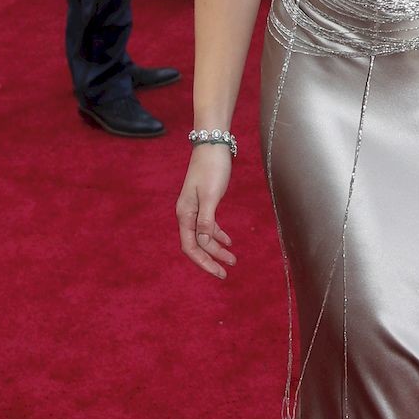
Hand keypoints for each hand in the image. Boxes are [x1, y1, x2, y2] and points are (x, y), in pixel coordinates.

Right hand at [176, 148, 237, 277]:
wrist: (213, 146)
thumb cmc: (212, 168)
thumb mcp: (211, 195)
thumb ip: (207, 219)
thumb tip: (203, 240)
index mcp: (185, 214)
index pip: (191, 246)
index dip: (203, 262)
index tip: (218, 272)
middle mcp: (187, 214)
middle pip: (197, 245)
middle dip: (211, 259)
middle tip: (227, 272)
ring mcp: (195, 209)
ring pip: (204, 236)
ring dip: (216, 248)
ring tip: (233, 259)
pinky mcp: (204, 203)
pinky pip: (208, 226)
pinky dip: (218, 235)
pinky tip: (228, 242)